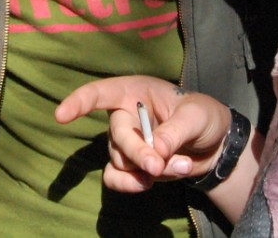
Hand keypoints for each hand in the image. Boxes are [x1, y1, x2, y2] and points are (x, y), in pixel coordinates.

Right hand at [55, 75, 232, 192]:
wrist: (214, 145)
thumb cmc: (203, 116)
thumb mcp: (197, 116)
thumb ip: (176, 131)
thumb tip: (155, 150)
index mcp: (135, 92)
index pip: (101, 93)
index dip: (79, 102)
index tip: (62, 115)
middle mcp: (125, 115)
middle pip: (117, 136)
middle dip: (138, 153)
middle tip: (158, 165)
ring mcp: (125, 142)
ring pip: (120, 160)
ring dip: (150, 169)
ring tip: (180, 165)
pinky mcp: (130, 166)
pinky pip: (114, 178)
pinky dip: (129, 184)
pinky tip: (148, 184)